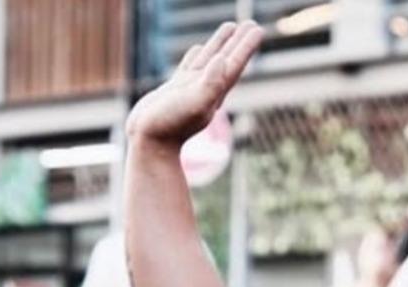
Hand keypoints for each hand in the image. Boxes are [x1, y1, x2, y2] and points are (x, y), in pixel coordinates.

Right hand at [126, 22, 262, 146]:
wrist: (150, 142)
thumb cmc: (170, 126)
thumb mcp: (194, 104)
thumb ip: (210, 84)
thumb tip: (221, 61)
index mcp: (214, 90)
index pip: (234, 63)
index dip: (246, 45)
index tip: (257, 28)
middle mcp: (206, 88)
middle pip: (227, 58)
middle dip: (239, 41)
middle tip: (251, 23)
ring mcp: (190, 87)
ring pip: (209, 58)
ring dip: (220, 43)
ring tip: (230, 26)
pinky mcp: (174, 89)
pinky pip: (189, 66)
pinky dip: (195, 55)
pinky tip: (198, 49)